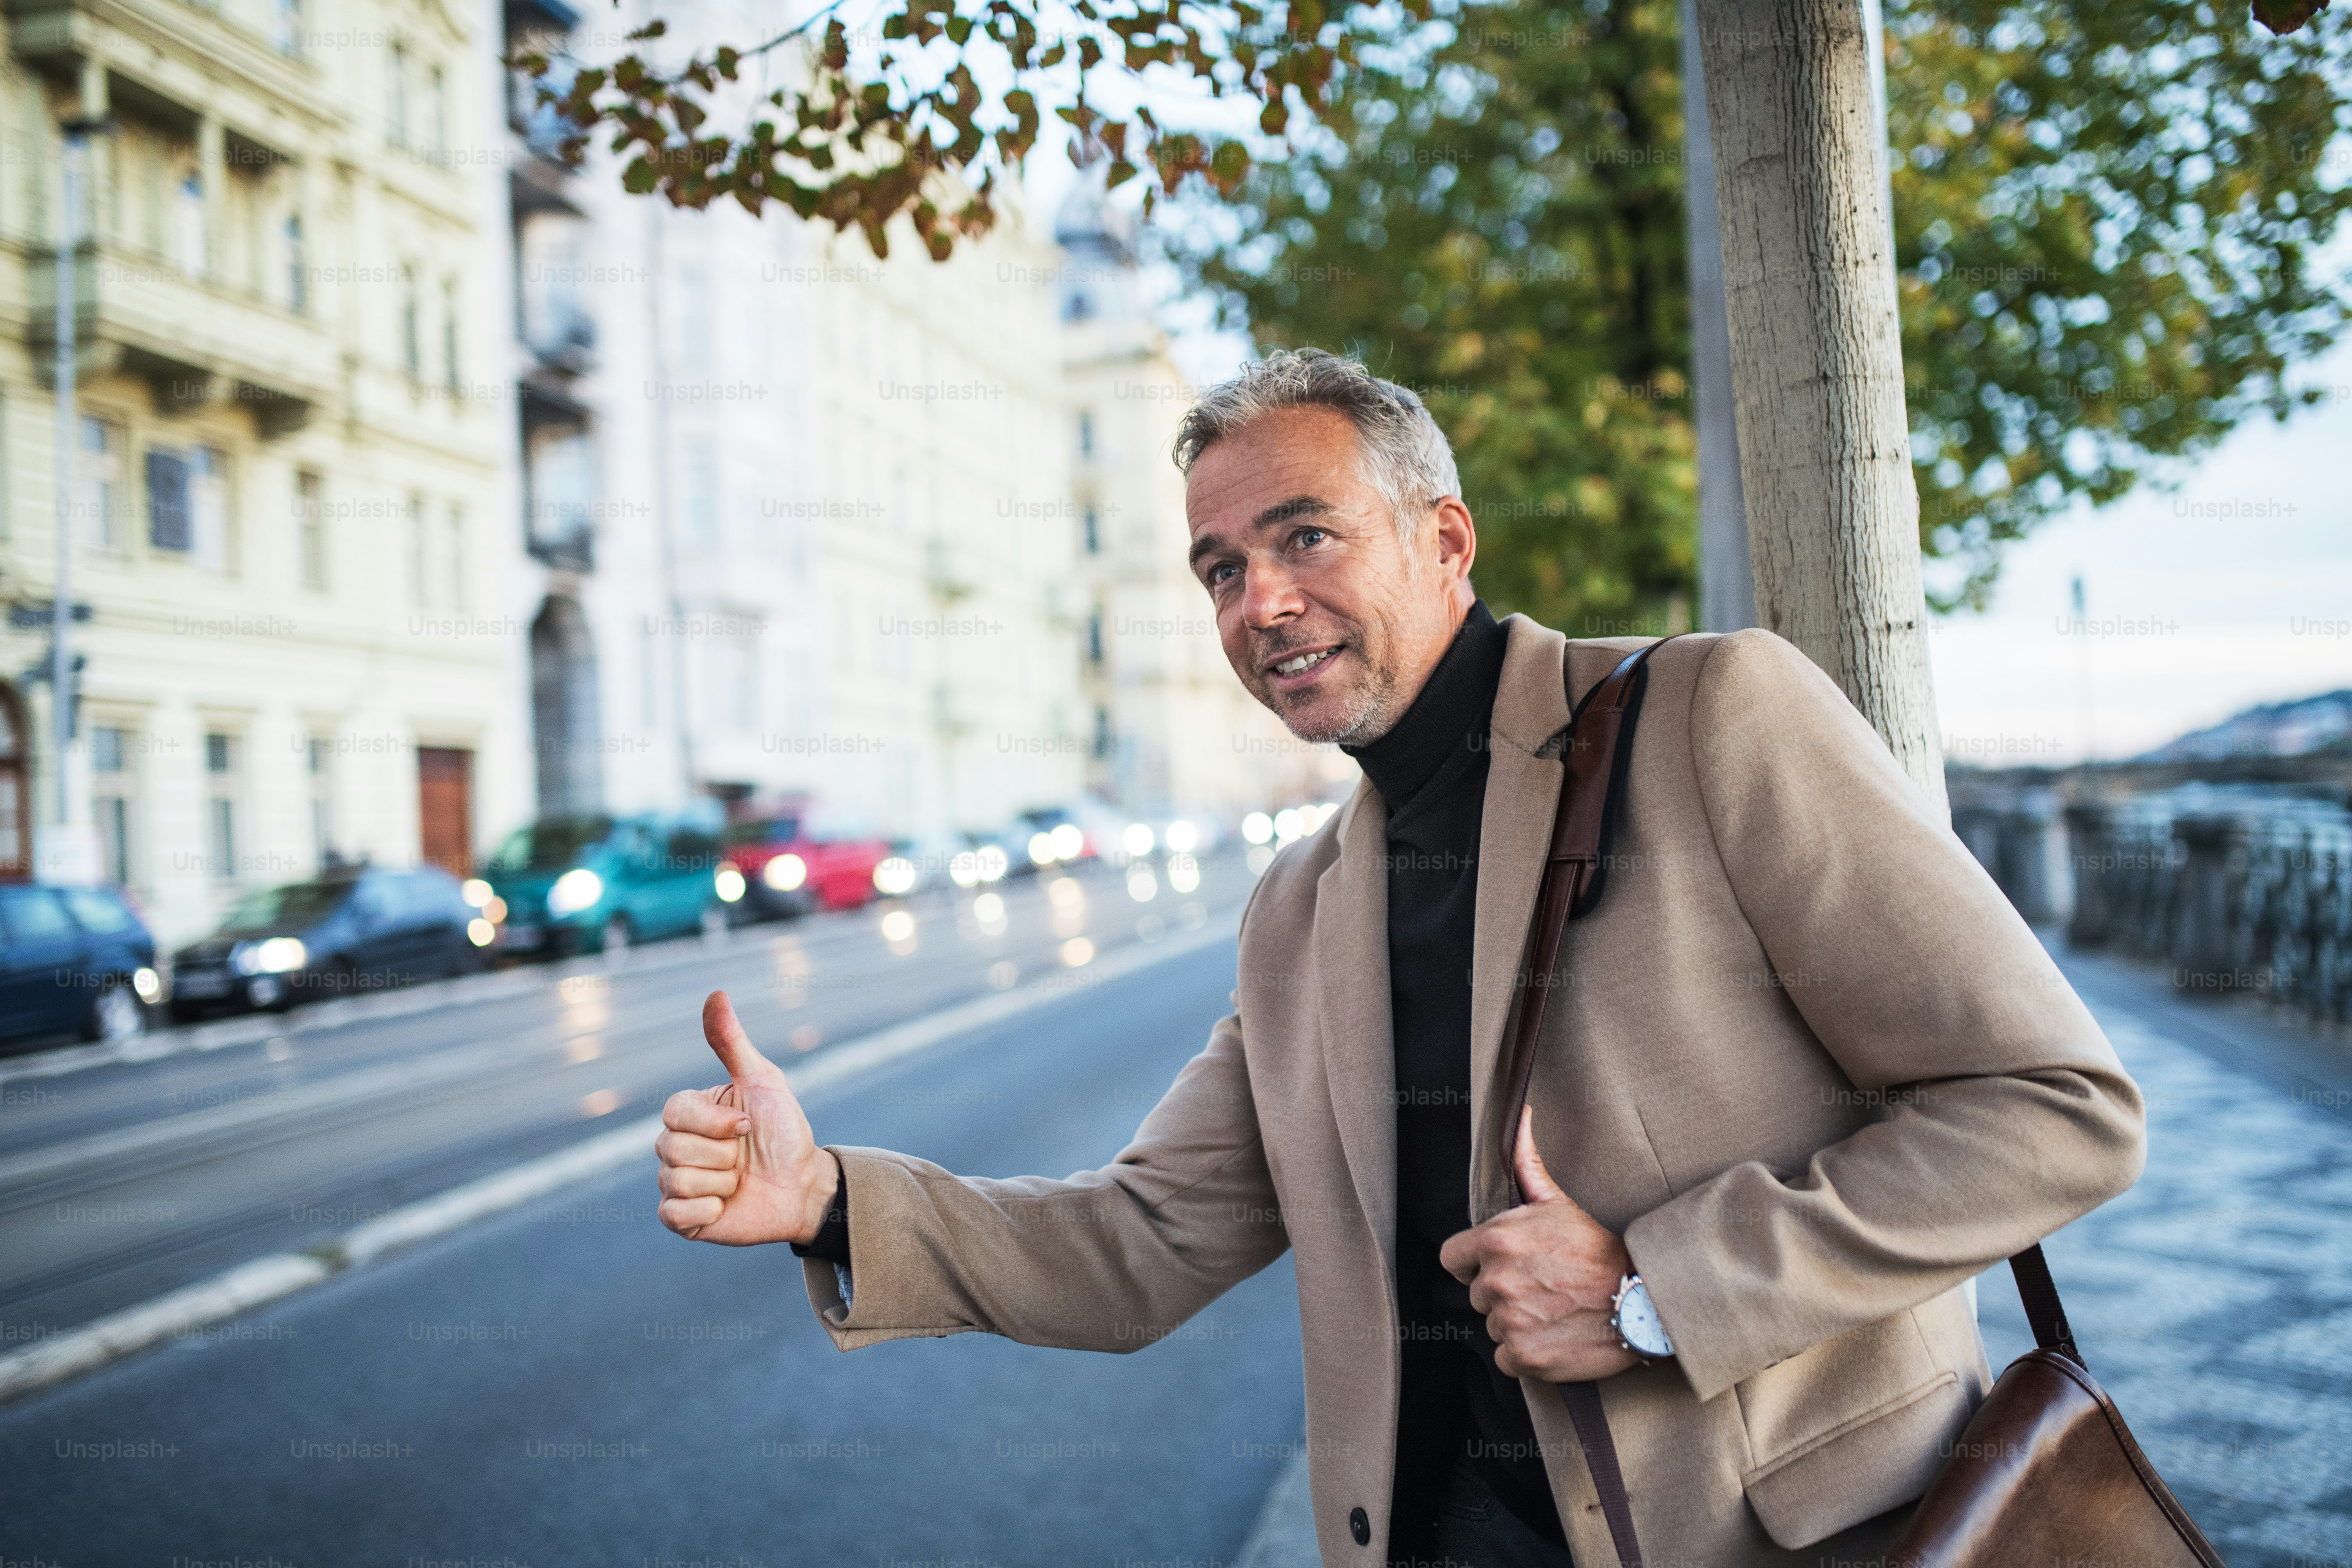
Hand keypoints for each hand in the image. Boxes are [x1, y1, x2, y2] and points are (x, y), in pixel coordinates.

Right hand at [657, 991, 838, 1246]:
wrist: (805, 1186)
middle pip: (672, 1148)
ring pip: (675, 1180)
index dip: (714, 1123)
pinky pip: (672, 1215)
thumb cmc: (785, 1132)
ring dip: (721, 1182)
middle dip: (722, 1154)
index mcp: (690, 1113)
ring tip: (740, 1181)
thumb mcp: (763, 1082)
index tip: (746, 1125)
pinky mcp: (682, 1219)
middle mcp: (676, 1145)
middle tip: (745, 1157)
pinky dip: (705, 1212)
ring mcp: (676, 1183)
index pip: (673, 1112)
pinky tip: (726, 1206)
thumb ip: (732, 1043)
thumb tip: (716, 993)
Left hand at [1438, 1107, 1640, 1381]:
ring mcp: (1509, 1321)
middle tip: (1543, 1287)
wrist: (1642, 1299)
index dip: (1474, 1263)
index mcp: (1496, 1241)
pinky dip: (1526, 1353)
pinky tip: (1554, 1336)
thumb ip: (1525, 1162)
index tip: (1502, 1265)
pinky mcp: (1524, 1356)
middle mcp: (1496, 1282)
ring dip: (1517, 1322)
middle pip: (1478, 1294)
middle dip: (1503, 1292)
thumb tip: (1519, 1114)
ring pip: (1493, 1325)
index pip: (1453, 1258)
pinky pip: (1506, 1357)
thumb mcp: (1557, 1201)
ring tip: (1554, 1310)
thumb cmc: (1598, 1248)